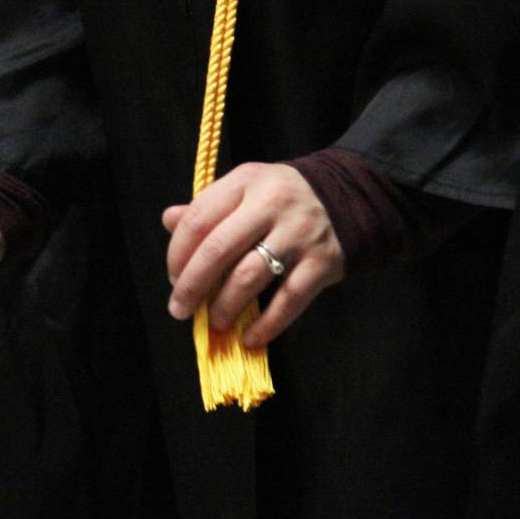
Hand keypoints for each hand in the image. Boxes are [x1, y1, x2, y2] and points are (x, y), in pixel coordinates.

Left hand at [163, 162, 344, 347]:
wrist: (350, 196)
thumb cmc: (284, 198)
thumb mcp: (246, 189)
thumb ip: (208, 206)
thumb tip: (168, 220)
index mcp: (246, 181)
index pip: (198, 219)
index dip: (178, 254)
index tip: (173, 278)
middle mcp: (271, 203)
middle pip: (218, 250)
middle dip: (192, 286)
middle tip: (180, 309)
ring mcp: (299, 233)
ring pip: (249, 277)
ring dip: (225, 307)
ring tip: (216, 322)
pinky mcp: (322, 261)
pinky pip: (288, 300)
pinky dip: (266, 325)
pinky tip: (250, 338)